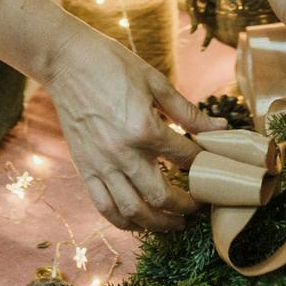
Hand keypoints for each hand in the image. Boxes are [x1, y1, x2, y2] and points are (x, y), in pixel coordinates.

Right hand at [43, 21, 226, 234]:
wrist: (66, 61)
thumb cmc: (111, 65)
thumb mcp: (154, 81)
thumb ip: (187, 111)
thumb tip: (219, 129)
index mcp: (144, 128)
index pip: (184, 157)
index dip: (203, 164)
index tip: (210, 167)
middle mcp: (123, 153)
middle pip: (161, 196)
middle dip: (185, 207)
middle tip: (197, 207)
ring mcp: (101, 164)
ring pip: (132, 211)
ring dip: (157, 224)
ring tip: (173, 223)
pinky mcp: (84, 168)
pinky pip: (104, 206)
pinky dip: (123, 221)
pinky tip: (138, 221)